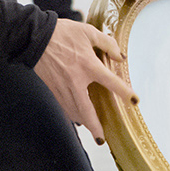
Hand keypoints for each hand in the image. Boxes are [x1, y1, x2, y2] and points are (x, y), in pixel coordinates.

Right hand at [32, 17, 133, 144]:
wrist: (35, 37)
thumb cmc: (62, 33)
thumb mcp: (88, 32)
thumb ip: (107, 44)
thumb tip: (120, 56)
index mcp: (88, 65)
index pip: (111, 82)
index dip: (125, 92)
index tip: (134, 101)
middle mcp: (76, 80)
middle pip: (87, 110)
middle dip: (95, 126)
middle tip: (101, 138)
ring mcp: (62, 87)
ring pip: (74, 111)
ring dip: (83, 122)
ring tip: (91, 130)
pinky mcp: (52, 88)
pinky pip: (63, 106)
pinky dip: (70, 114)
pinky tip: (75, 117)